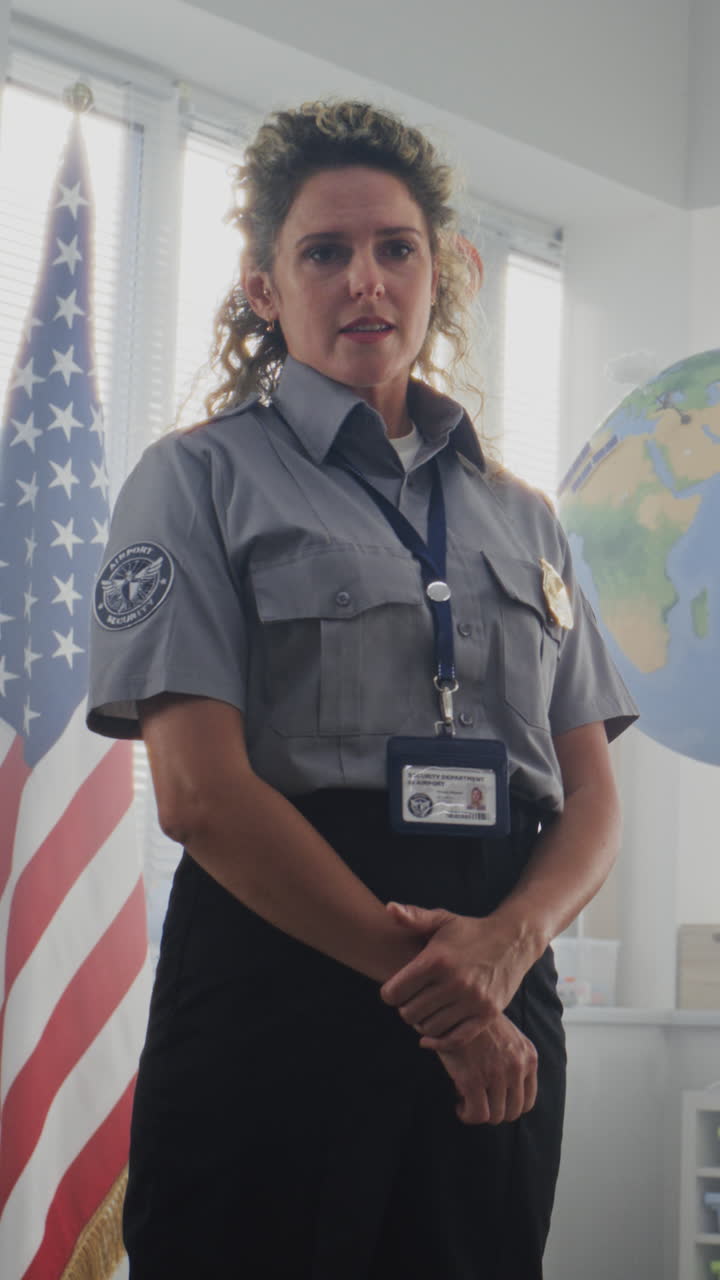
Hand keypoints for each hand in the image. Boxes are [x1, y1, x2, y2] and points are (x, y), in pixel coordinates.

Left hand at [379, 902, 532, 1049]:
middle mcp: (454, 981)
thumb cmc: (470, 931)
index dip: (390, 993)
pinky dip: (440, 1042)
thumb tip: (390, 909)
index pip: (394, 992)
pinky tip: (431, 1037)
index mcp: (437, 960)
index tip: (395, 990)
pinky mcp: (487, 1014)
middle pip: (409, 1013)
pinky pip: (456, 1040)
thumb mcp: (442, 919)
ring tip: (425, 1011)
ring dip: (422, 1023)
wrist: (513, 940)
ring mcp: (472, 1000)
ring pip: (430, 1028)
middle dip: (405, 1008)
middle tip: (411, 1001)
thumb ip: (413, 917)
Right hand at [438, 1014, 537, 1124]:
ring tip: (465, 1101)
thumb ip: (514, 1057)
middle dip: (493, 1111)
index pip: (527, 1101)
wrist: (454, 1002)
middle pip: (512, 1112)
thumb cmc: (477, 1019)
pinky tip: (458, 1103)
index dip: (507, 1106)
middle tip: (476, 1100)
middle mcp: (517, 1067)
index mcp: (529, 1056)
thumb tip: (505, 1089)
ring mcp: (497, 1074)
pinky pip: (476, 1114)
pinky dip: (467, 1114)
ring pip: (494, 1116)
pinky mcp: (473, 1079)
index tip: (491, 1099)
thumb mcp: (508, 1034)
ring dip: (478, 1113)